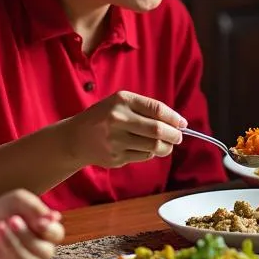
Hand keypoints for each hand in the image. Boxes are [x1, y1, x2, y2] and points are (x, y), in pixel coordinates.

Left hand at [0, 189, 64, 258]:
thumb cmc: (5, 210)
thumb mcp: (19, 200)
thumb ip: (36, 207)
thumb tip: (54, 217)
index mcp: (49, 228)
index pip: (56, 233)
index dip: (49, 229)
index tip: (38, 222)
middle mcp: (45, 245)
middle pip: (46, 249)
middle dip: (28, 235)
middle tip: (13, 219)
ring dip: (17, 242)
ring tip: (1, 225)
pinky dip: (9, 249)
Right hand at [60, 90, 186, 168]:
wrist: (76, 138)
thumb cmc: (104, 117)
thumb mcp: (121, 103)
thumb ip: (146, 109)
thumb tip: (178, 123)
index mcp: (122, 100)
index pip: (156, 109)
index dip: (174, 118)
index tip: (182, 123)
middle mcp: (117, 119)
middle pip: (157, 130)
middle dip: (174, 135)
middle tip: (178, 137)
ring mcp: (115, 140)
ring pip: (153, 147)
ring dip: (166, 147)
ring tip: (167, 144)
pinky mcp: (115, 157)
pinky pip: (143, 156)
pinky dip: (150, 153)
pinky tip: (146, 149)